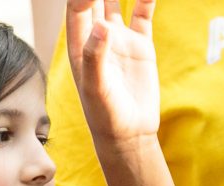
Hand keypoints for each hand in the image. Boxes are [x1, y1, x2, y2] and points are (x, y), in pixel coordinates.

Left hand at [66, 0, 160, 147]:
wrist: (130, 134)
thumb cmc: (105, 115)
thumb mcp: (96, 88)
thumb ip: (96, 56)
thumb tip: (103, 25)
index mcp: (80, 44)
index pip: (78, 7)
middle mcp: (97, 36)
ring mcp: (119, 39)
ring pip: (116, 1)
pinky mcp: (140, 46)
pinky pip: (142, 15)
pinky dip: (146, 0)